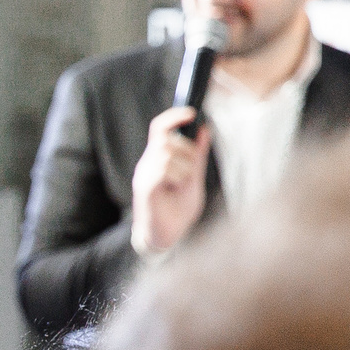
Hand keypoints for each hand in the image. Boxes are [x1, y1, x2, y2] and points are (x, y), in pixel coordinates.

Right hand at [130, 106, 209, 255]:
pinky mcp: (144, 188)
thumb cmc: (178, 209)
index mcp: (158, 158)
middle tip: (191, 172)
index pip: (160, 128)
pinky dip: (176, 176)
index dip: (173, 117)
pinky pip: (163, 169)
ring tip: (182, 184)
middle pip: (168, 139)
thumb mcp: (194, 177)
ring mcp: (144, 175)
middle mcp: (147, 163)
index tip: (191, 113)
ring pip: (168, 153)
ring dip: (184, 167)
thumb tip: (205, 129)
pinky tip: (175, 189)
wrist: (167, 236)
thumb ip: (198, 155)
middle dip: (187, 151)